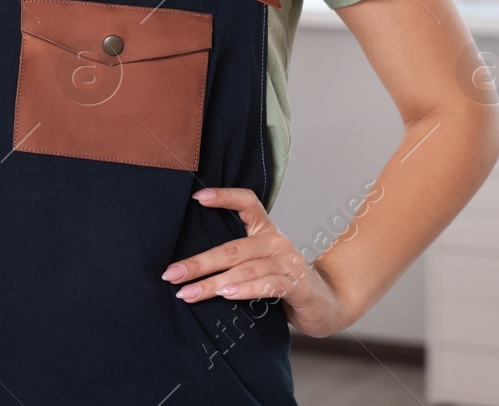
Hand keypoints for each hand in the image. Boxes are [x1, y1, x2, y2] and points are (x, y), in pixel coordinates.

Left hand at [161, 187, 347, 337]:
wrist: (327, 303)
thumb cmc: (284, 280)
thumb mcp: (259, 261)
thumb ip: (235, 256)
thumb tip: (188, 263)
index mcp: (266, 230)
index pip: (248, 202)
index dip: (224, 196)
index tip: (197, 197)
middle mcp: (277, 242)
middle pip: (232, 248)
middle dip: (198, 263)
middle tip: (171, 274)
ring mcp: (288, 263)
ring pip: (245, 269)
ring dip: (213, 283)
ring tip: (189, 292)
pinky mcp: (298, 286)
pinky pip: (268, 285)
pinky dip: (246, 289)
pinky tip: (226, 294)